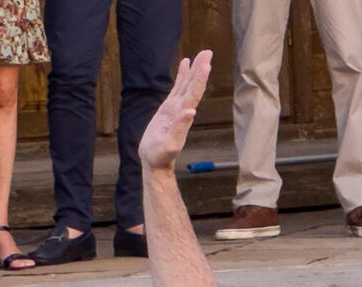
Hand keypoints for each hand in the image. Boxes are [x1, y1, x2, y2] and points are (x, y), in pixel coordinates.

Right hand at [137, 50, 212, 171]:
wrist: (154, 161)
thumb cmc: (160, 155)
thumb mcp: (169, 144)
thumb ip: (180, 128)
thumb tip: (190, 111)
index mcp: (183, 115)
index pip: (194, 93)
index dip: (200, 78)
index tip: (206, 64)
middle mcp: (182, 109)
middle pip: (193, 85)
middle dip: (200, 69)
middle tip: (207, 52)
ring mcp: (176, 107)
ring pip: (187, 84)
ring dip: (194, 69)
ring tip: (200, 54)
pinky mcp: (169, 108)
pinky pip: (177, 88)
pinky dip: (182, 76)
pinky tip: (185, 65)